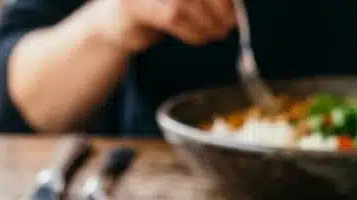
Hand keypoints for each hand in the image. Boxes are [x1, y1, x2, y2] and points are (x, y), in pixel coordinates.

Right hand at [96, 0, 236, 52]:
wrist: (120, 24)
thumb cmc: (159, 8)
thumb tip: (237, 3)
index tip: (236, 7)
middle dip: (220, 5)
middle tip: (231, 23)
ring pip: (185, 1)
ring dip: (208, 21)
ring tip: (217, 33)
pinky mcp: (136, 6)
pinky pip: (173, 17)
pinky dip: (193, 31)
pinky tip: (201, 38)